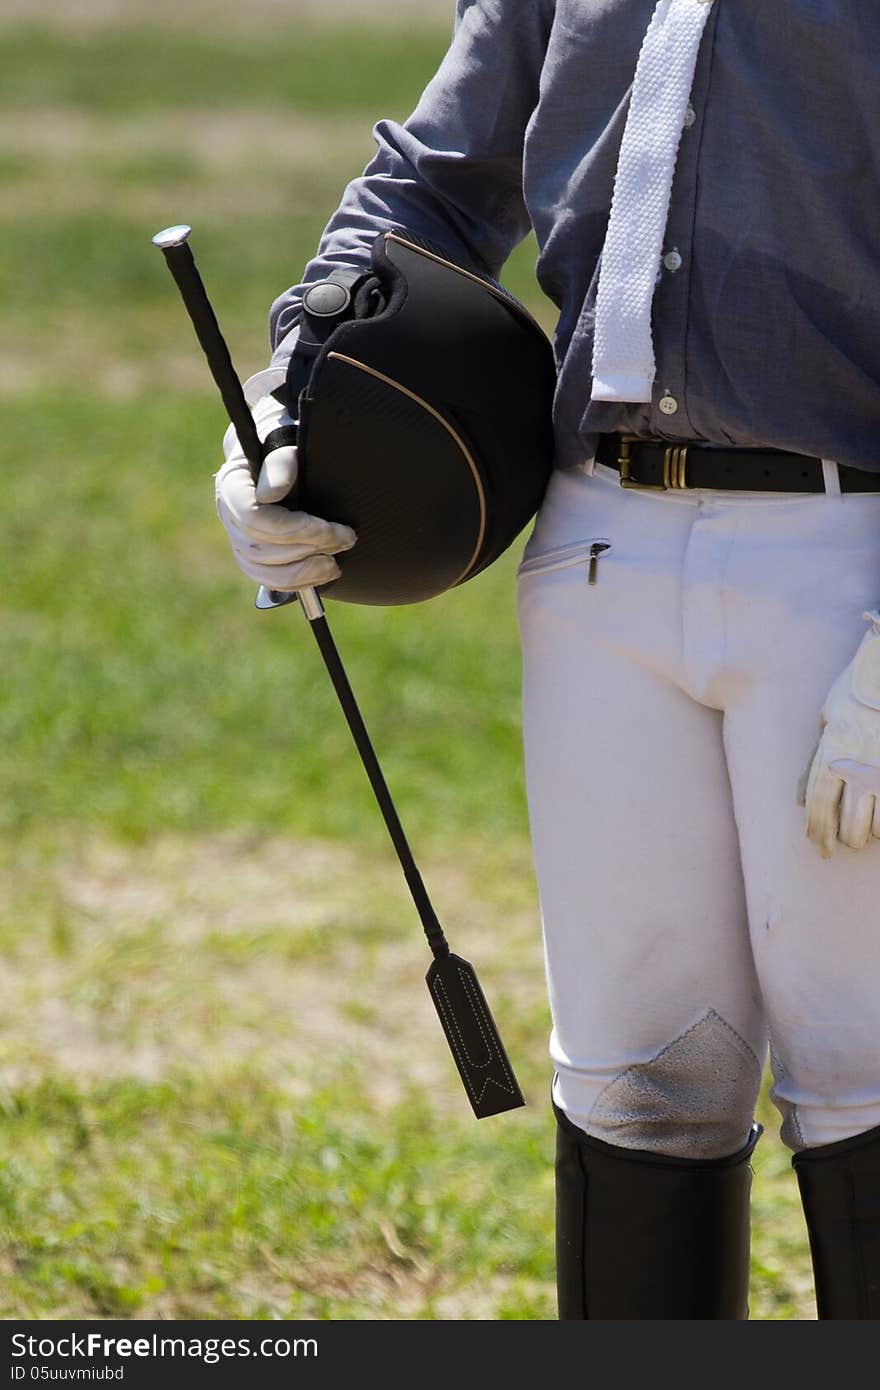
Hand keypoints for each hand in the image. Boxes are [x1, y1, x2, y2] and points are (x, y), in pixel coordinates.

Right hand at [214, 380, 355, 590]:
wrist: (282, 459)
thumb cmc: (286, 449)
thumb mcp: (285, 445)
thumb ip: (281, 464)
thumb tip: (272, 493)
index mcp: (232, 486)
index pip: (256, 519)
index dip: (296, 529)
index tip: (332, 529)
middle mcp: (227, 514)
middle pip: (260, 548)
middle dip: (308, 549)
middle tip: (345, 540)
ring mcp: (236, 538)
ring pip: (262, 569)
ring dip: (303, 572)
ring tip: (334, 565)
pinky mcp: (250, 556)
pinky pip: (266, 579)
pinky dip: (295, 583)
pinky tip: (320, 574)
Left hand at [800, 609, 879, 857]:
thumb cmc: (853, 691)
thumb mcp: (826, 720)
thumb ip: (814, 760)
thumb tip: (801, 799)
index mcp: (833, 748)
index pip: (820, 802)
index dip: (818, 830)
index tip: (818, 847)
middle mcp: (858, 760)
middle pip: (849, 819)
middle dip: (843, 838)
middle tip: (841, 843)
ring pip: (877, 819)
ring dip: (868, 832)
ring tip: (862, 835)